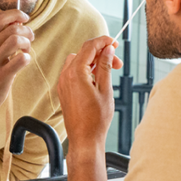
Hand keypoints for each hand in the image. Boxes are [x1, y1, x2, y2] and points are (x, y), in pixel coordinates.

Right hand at [0, 9, 33, 117]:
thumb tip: (17, 21)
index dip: (15, 14)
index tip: (25, 18)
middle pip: (13, 28)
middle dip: (27, 31)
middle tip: (30, 39)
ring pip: (16, 41)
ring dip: (27, 44)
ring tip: (26, 51)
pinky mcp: (1, 76)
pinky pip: (21, 60)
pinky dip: (27, 58)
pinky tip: (24, 61)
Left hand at [58, 36, 123, 153]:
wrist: (84, 138)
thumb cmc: (95, 119)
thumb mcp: (106, 89)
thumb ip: (106, 66)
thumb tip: (108, 50)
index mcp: (76, 73)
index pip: (89, 46)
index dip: (103, 41)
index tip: (114, 42)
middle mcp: (66, 75)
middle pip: (84, 52)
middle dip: (101, 53)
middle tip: (117, 62)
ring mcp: (63, 82)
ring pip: (78, 60)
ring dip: (94, 61)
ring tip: (108, 71)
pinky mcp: (64, 89)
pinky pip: (74, 71)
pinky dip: (86, 69)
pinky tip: (98, 78)